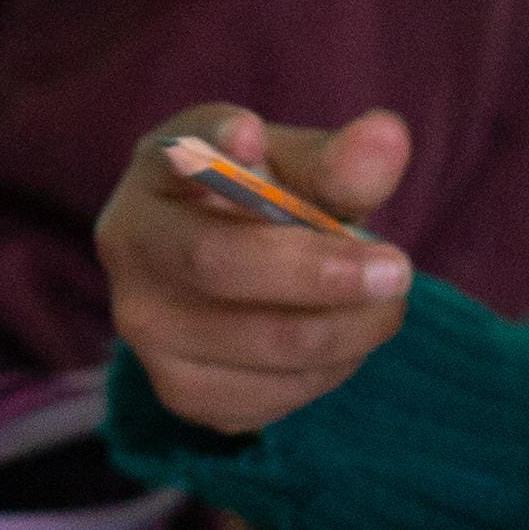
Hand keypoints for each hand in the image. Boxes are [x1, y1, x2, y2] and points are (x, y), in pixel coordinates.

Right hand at [100, 105, 413, 435]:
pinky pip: (273, 395)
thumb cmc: (262, 205)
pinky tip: (343, 337)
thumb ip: (336, 159)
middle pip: (218, 265)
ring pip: (264, 344)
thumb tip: (386, 138)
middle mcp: (131, 257)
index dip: (213, 149)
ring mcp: (147, 335)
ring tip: (386, 303)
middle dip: (322, 272)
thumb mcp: (294, 166)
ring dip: (348, 327)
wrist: (234, 271)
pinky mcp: (182, 394)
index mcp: (153, 178)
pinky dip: (329, 368)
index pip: (180, 162)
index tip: (252, 134)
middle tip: (397, 269)